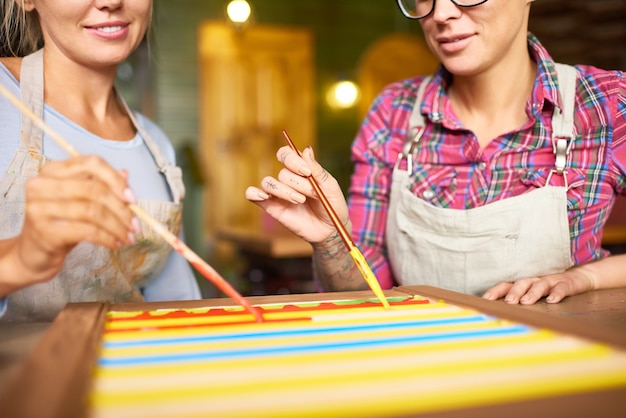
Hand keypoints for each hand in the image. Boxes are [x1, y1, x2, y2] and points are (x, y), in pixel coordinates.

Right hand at [8, 155, 138, 286]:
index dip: (116, 180)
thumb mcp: (82, 202)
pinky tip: (116, 244)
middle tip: (136, 225)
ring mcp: (40, 207)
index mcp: (53, 170)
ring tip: (129, 237)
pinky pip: (87, 231)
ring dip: (117, 227)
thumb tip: (126, 174)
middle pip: (94, 189)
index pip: (91, 163)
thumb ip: (101, 186)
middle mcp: (42, 184)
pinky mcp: (44, 231)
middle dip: (122, 209)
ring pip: (93, 211)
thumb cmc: (61, 225)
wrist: (34, 255)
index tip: (133, 199)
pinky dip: (107, 238)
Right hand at [245, 146, 348, 243]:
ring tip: (300, 201)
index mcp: (300, 169)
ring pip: (268, 182)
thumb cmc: (332, 205)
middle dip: (298, 183)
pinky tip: (263, 196)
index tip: (307, 172)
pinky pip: (252, 194)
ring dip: (284, 191)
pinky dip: (253, 192)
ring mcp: (277, 193)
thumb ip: (317, 170)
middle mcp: (286, 179)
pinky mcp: (271, 206)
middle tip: (312, 194)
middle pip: (282, 173)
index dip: (293, 160)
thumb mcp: (330, 186)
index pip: (286, 154)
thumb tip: (306, 149)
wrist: (330, 229)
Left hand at [482, 268, 595, 304]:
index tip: (485, 300)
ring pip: (539, 285)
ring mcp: (550, 281)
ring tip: (525, 302)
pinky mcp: (567, 283)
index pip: (506, 285)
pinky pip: (561, 287)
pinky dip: (557, 293)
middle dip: (513, 293)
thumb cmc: (552, 288)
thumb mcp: (535, 295)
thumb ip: (521, 303)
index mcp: (525, 284)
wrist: (580, 277)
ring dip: (532, 293)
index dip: (496, 291)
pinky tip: (552, 300)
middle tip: (507, 302)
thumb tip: (503, 317)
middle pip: (521, 283)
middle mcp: (534, 281)